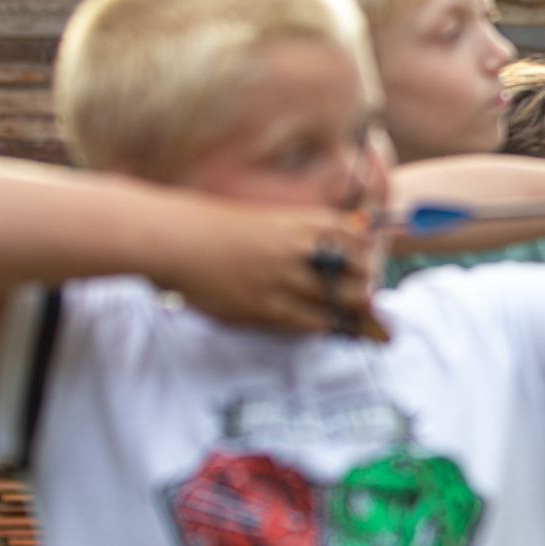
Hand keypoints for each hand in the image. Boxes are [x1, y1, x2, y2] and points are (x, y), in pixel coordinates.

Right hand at [163, 204, 380, 335]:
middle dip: (366, 285)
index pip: (354, 236)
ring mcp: (282, 277)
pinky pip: (307, 319)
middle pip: (356, 270)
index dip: (367, 253)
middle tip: (366, 296)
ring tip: (354, 316)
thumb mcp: (265, 219)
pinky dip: (323, 323)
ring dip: (350, 309)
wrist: (176, 240)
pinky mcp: (264, 305)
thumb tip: (334, 243)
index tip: (368, 264)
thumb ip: (298, 231)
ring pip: (338, 298)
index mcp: (298, 222)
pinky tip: (326, 325)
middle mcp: (297, 248)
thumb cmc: (216, 227)